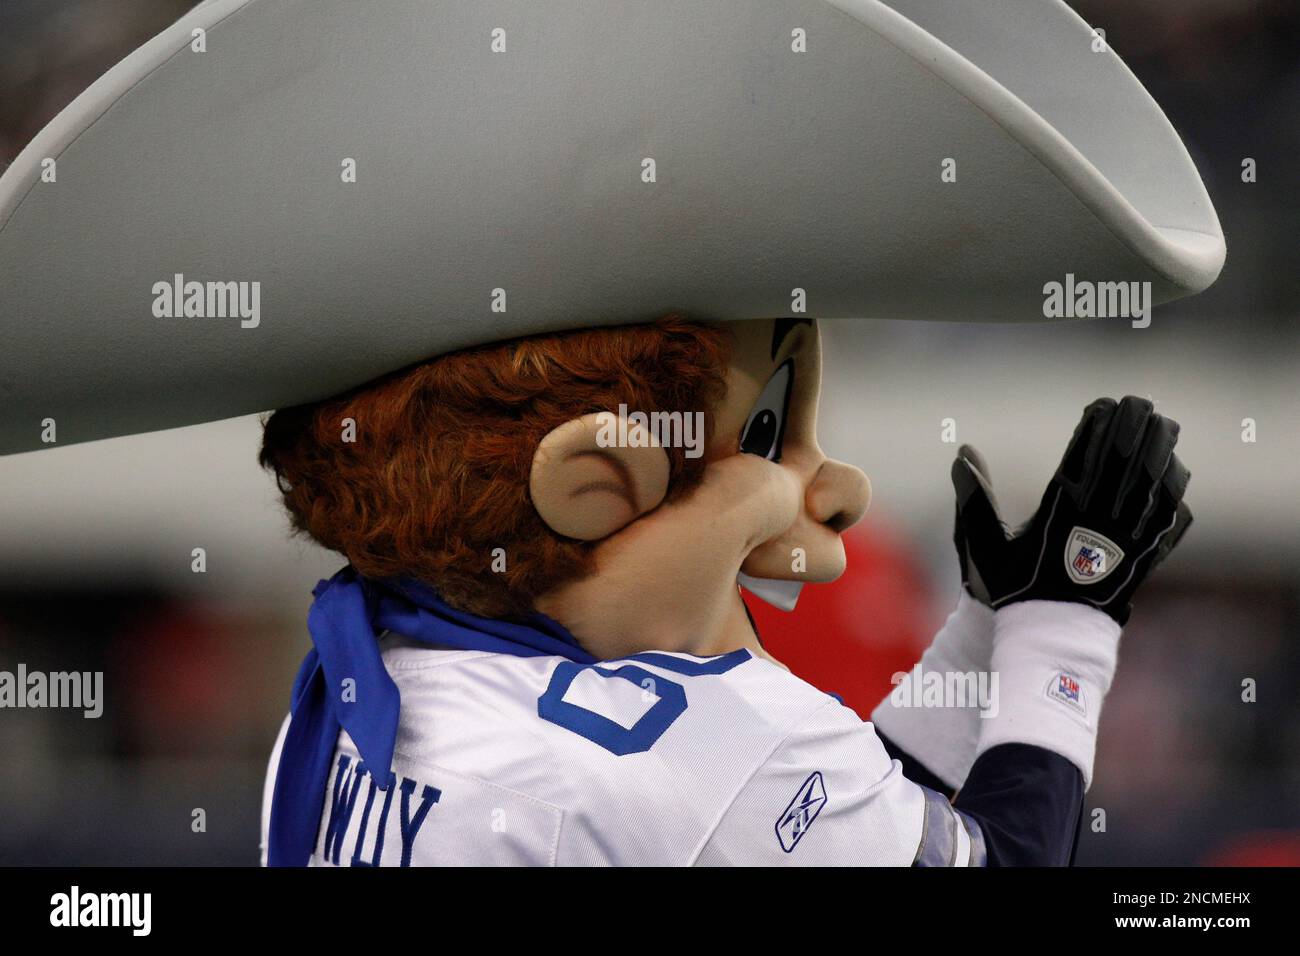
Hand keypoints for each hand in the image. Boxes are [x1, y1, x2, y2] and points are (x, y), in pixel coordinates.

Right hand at [951, 396, 1191, 624]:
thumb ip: (974, 497)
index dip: (1095, 426)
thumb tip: (962, 454)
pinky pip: (1164, 519)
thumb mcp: (983, 544)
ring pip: (1149, 487)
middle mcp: (1097, 523)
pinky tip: (1175, 472)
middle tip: (1141, 403)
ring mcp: (1124, 542)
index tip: (1102, 403)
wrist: (1050, 637)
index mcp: (1059, 514)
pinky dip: (1171, 493)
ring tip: (1164, 425)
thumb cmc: (1012, 589)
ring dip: (1159, 451)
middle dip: (1133, 429)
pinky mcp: (1141, 559)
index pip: (1083, 457)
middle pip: (1123, 464)